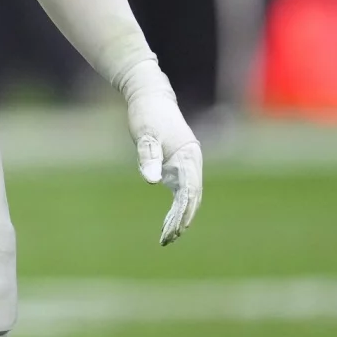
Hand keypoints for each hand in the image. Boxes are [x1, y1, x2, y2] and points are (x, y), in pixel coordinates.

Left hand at [123, 60, 202, 244]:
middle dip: (182, 220)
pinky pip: (181, 192)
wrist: (150, 96)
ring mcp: (187, 164)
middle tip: (167, 239)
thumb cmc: (147, 114)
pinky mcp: (178, 165)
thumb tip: (152, 181)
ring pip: (189, 197)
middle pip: (192, 198)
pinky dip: (177, 208)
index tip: (172, 230)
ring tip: (167, 237)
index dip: (182, 212)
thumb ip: (148, 156)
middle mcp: (192, 162)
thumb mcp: (145, 134)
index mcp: (189, 155)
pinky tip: (168, 222)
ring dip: (181, 217)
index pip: (189, 191)